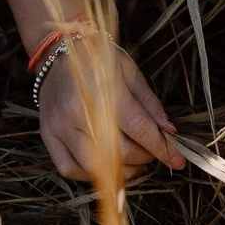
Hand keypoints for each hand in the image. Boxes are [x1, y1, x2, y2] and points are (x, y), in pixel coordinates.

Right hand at [37, 33, 181, 182]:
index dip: (161, 149)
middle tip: (151, 152)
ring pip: (94, 168)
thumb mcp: (130, 72)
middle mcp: (80, 111)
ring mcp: (61, 125)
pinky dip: (89, 176)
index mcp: (105, 91)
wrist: (59, 49)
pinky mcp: (47, 134)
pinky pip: (68, 168)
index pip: (139, 129)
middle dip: (143, 158)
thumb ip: (149, 104)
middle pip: (118, 153)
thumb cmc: (98, 59)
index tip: (177, 161)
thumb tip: (169, 131)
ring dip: (120, 172)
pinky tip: (104, 167)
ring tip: (132, 163)